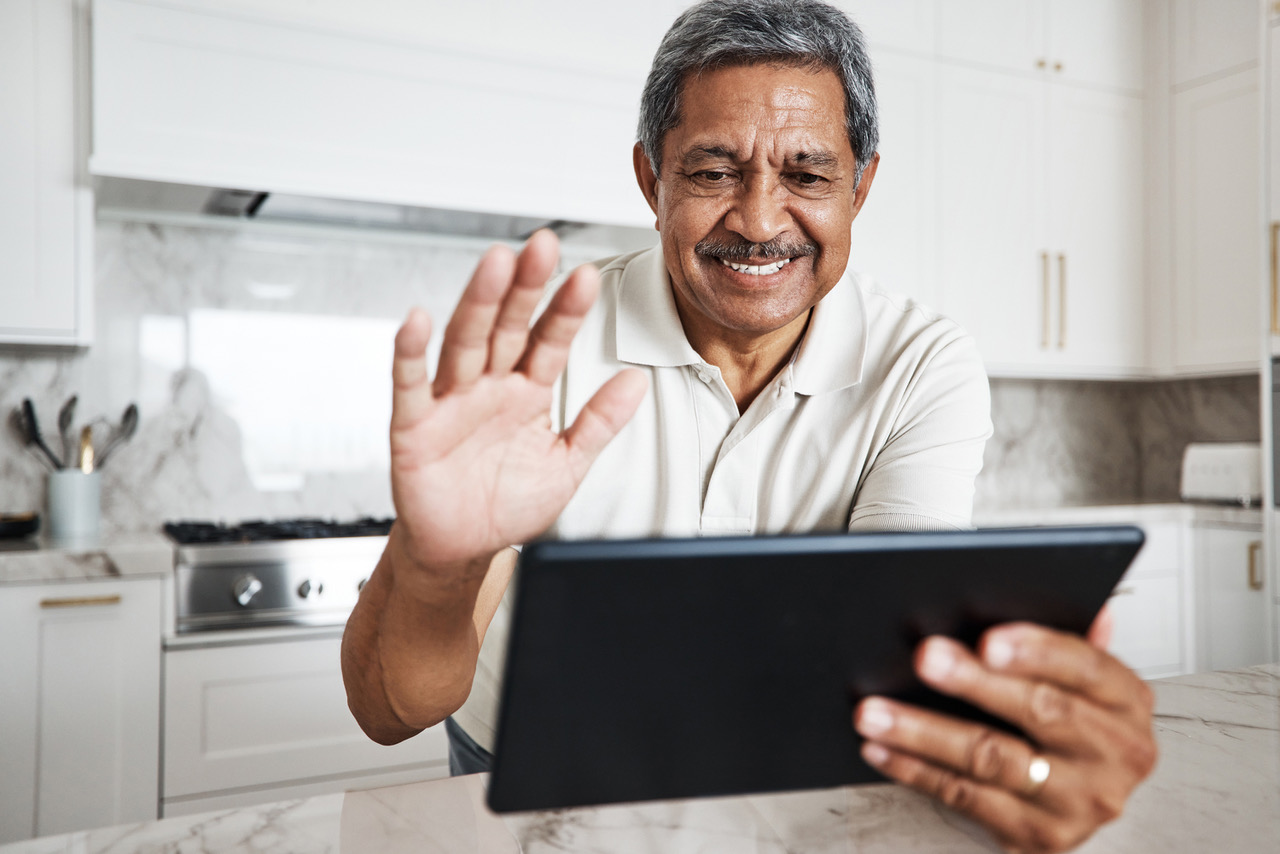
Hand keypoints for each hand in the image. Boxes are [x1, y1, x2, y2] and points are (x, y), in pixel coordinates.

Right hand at [389, 229, 647, 579]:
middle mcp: (489, 386)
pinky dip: (410, 352)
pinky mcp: (413, 426)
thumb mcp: (567, 463)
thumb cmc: (507, 502)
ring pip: (465, 342)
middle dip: (524, 286)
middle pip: (508, 327)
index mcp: (527, 391)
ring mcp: (450, 401)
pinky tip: (418, 319)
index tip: (587, 276)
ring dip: (479, 302)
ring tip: (496, 263)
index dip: (566, 310)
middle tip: (542, 245)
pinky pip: (410, 384)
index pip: (550, 341)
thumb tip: (637, 381)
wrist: (460, 547)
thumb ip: (599, 422)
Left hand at [853, 610, 1156, 852]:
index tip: (990, 638)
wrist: (1082, 802)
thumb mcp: (1082, 678)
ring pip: (992, 759)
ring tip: (875, 710)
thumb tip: (1067, 593)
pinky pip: (967, 797)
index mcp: (1127, 702)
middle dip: (975, 682)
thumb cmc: (1074, 723)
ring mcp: (1079, 801)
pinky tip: (883, 748)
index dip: (1038, 650)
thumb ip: (1068, 637)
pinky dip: (917, 770)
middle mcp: (1115, 755)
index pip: (1087, 668)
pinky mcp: (1040, 836)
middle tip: (926, 658)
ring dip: (924, 732)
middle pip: (1040, 711)